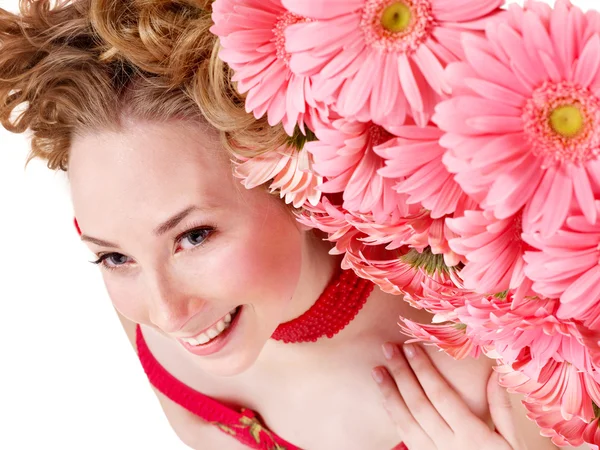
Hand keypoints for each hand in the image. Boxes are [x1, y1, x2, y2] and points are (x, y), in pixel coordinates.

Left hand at [372, 342, 526, 449]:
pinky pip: (404, 436)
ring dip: (389, 394)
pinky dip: (392, 415)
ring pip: (405, 421)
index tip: (411, 347)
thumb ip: (502, 407)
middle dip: (401, 374)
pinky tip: (385, 398)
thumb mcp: (513, 442)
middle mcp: (449, 445)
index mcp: (472, 435)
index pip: (441, 395)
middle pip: (418, 404)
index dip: (424, 370)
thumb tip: (496, 371)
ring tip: (377, 371)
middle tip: (388, 349)